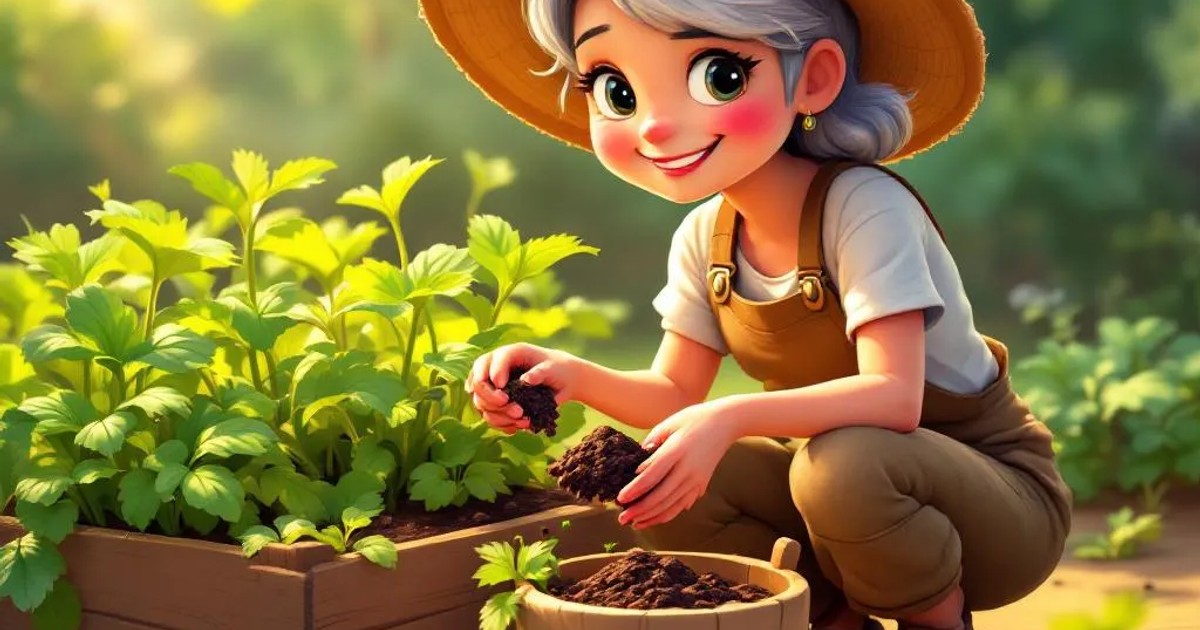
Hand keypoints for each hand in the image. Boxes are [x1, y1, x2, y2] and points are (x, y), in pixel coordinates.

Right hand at [465, 343, 578, 433]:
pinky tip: (522, 424)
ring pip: (481, 404)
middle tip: (516, 410)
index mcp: (507, 354)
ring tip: (523, 418)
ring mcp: (493, 387)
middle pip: (478, 384)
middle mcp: (494, 369)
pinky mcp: (496, 404)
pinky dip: (504, 424)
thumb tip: (526, 380)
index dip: (494, 377)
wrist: (562, 380)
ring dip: (500, 416)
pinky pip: (490, 417)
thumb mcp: (553, 368)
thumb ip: (540, 372)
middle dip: (492, 400)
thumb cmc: (557, 369)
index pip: (486, 362)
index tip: (506, 394)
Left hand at [615, 401, 738, 529]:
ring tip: (634, 524)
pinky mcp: (701, 485)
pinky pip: (682, 505)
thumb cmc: (694, 419)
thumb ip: (651, 442)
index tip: (620, 499)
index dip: (635, 489)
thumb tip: (638, 466)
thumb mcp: (669, 424)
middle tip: (621, 519)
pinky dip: (667, 515)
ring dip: (651, 517)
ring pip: (671, 506)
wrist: (725, 423)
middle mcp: (687, 470)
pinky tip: (653, 519)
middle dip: (639, 510)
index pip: (652, 476)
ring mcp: (696, 480)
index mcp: (676, 451)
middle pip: (660, 496)